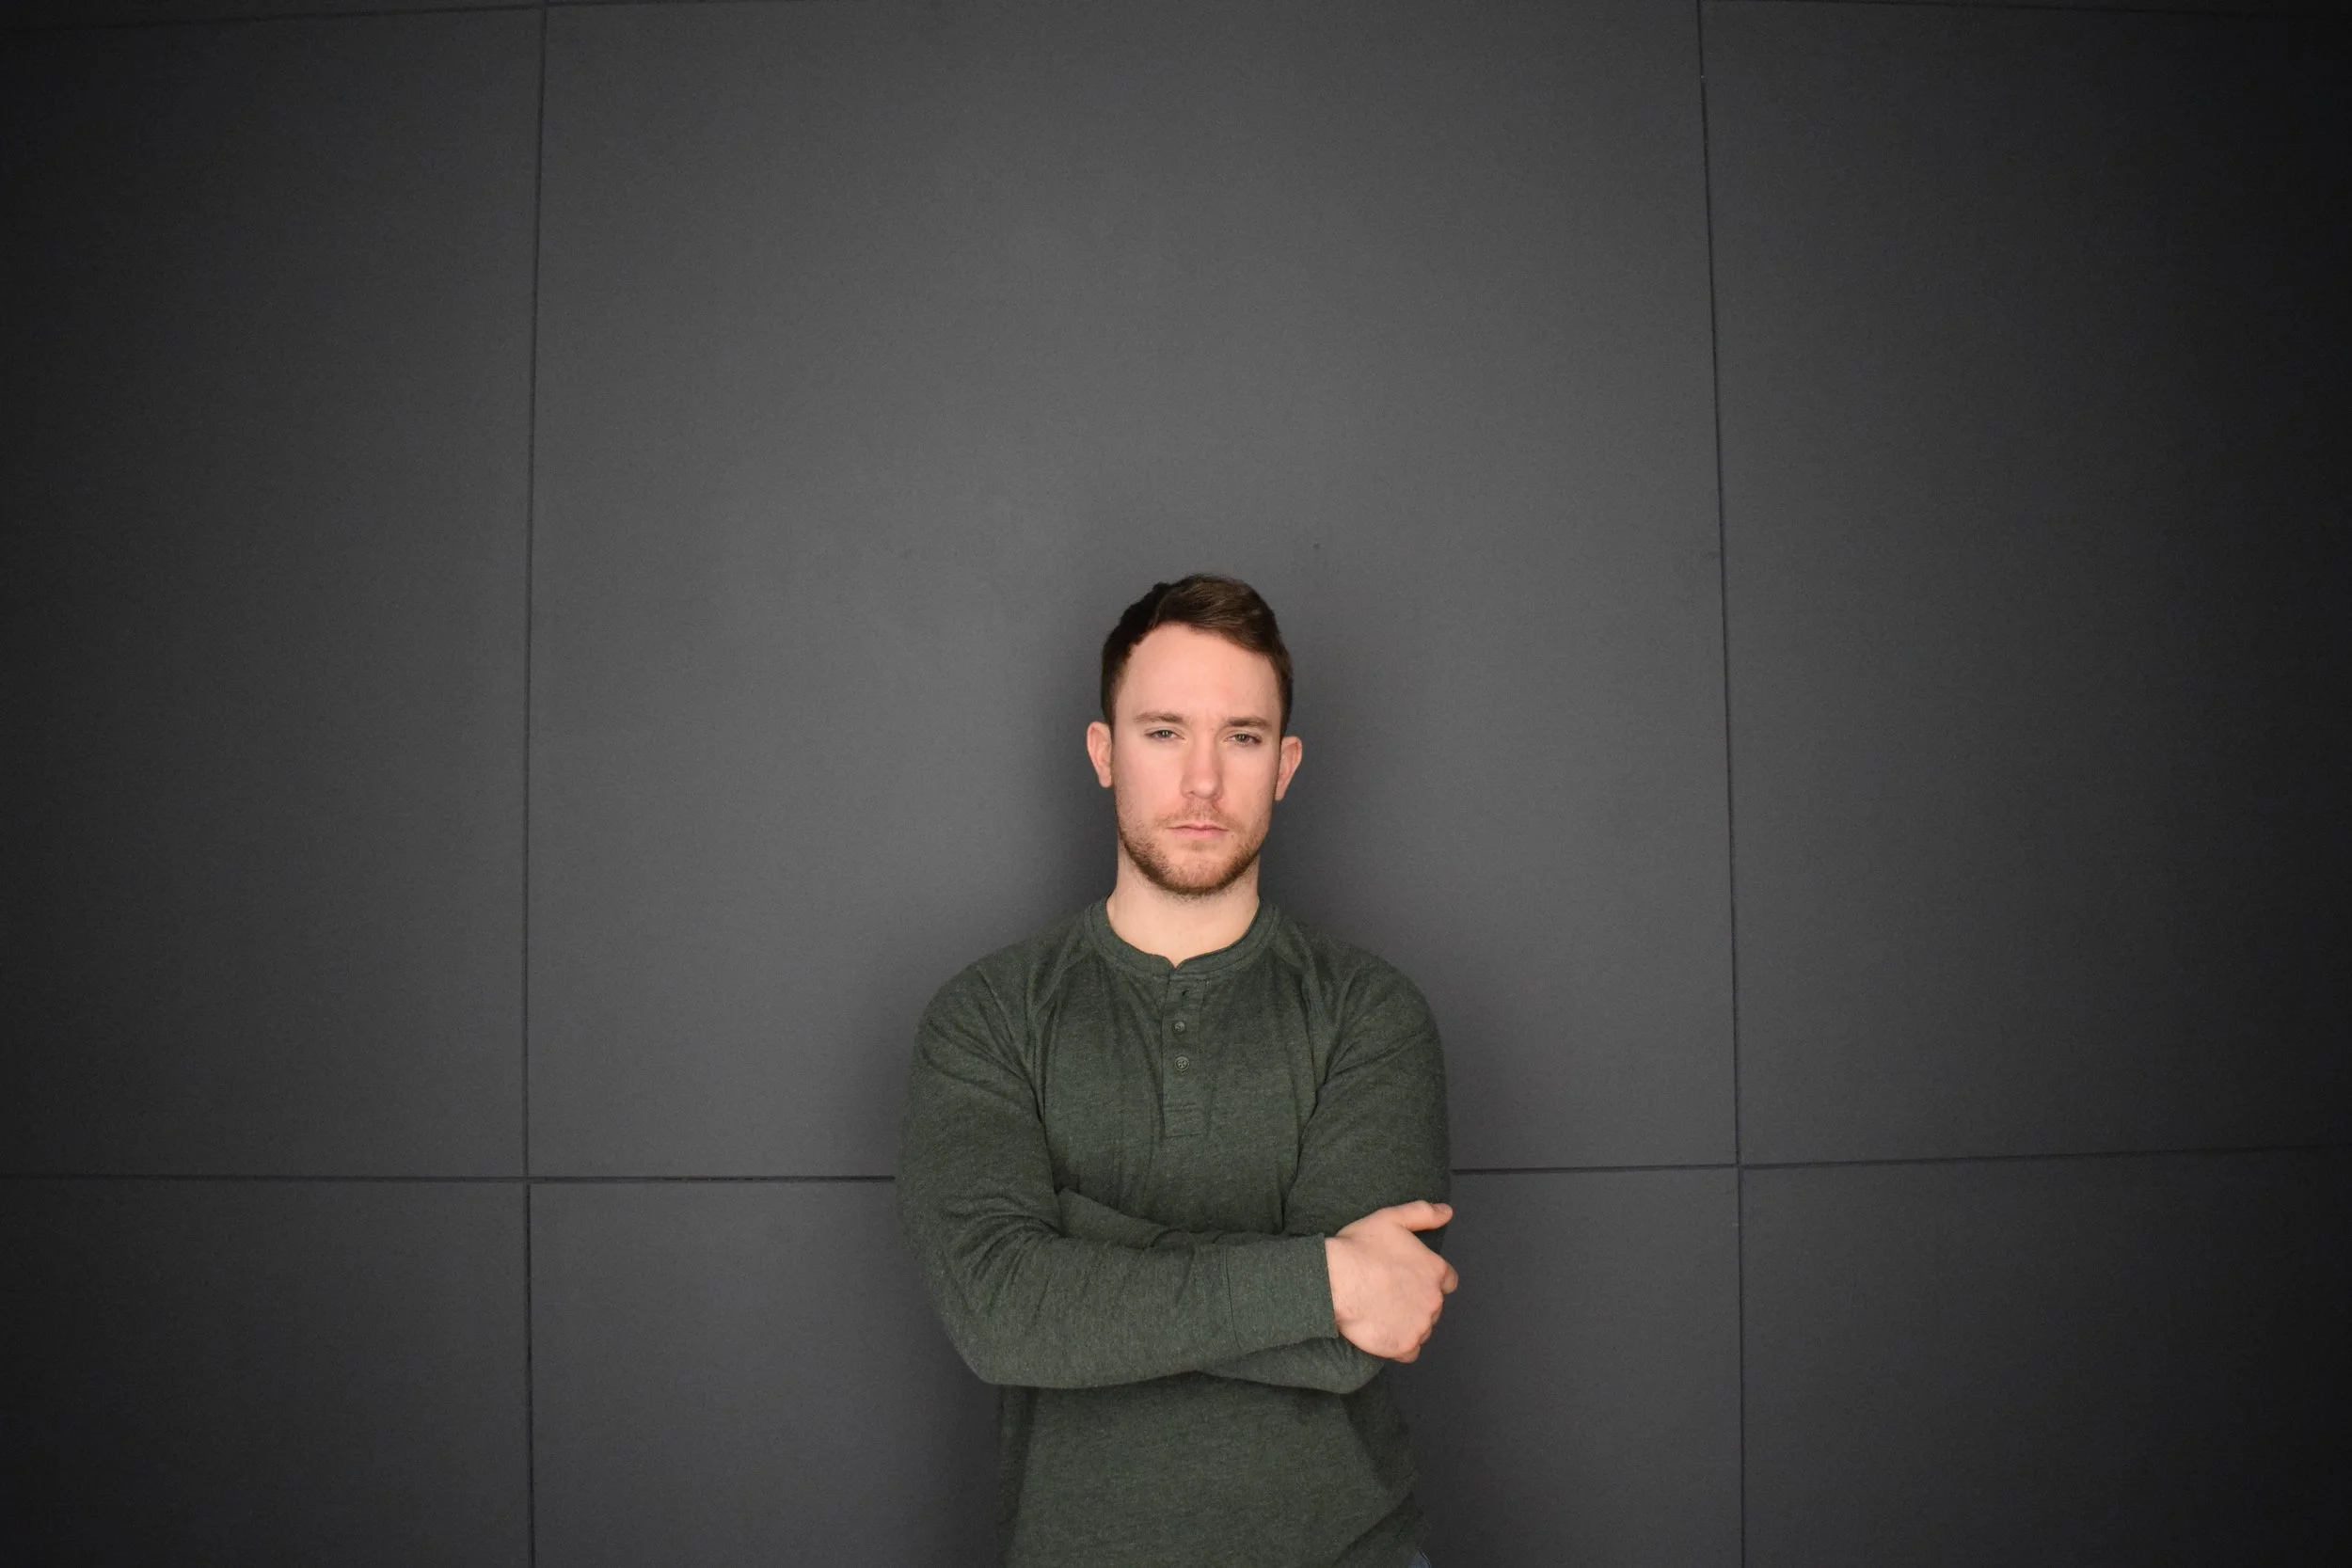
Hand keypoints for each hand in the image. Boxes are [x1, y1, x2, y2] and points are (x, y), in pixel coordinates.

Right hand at [1323, 1200, 1457, 1361]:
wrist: (1334, 1281)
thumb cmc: (1359, 1249)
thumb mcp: (1392, 1218)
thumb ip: (1424, 1214)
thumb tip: (1447, 1212)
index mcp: (1435, 1270)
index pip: (1448, 1280)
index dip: (1429, 1278)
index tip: (1410, 1278)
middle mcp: (1434, 1300)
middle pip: (1433, 1305)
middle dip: (1417, 1300)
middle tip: (1389, 1293)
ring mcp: (1421, 1325)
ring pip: (1422, 1328)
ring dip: (1408, 1322)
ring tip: (1381, 1311)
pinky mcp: (1405, 1346)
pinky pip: (1410, 1351)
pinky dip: (1399, 1345)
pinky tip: (1382, 1331)